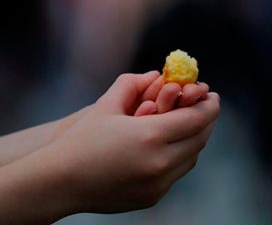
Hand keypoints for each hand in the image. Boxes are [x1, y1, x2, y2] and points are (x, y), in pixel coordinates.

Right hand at [46, 72, 219, 212]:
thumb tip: (157, 74)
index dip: (209, 106)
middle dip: (206, 121)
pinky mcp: (152, 197)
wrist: (59, 183)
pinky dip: (179, 157)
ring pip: (191, 158)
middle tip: (206, 107)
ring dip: (195, 140)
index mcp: (150, 136)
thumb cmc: (80, 140)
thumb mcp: (106, 105)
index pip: (197, 119)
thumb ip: (133, 84)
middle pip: (199, 139)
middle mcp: (159, 162)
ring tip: (190, 125)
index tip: (212, 95)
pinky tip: (172, 145)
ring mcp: (157, 184)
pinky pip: (176, 174)